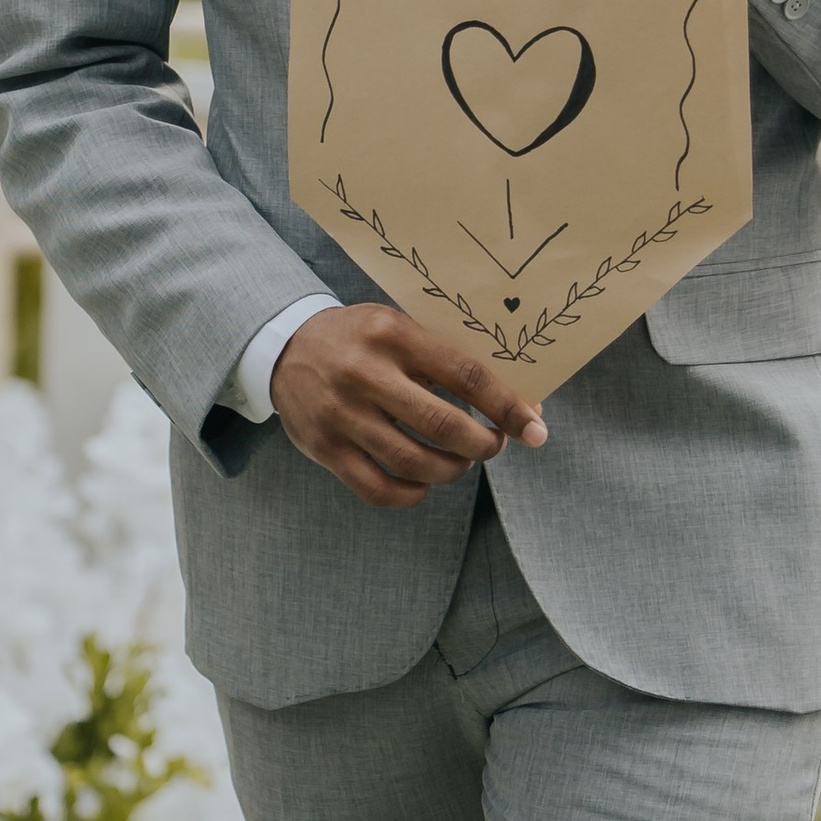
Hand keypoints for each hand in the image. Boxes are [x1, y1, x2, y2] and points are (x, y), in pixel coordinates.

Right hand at [270, 304, 546, 508]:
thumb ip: (448, 358)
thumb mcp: (400, 326)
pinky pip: (379, 490)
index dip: (508, 407)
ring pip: (415, 463)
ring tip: (459, 462)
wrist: (284, 346)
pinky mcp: (325, 448)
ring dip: (452, 470)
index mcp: (394, 335)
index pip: (466, 376)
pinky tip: (423, 484)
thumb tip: (520, 400)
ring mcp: (342, 415)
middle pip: (445, 426)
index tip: (536, 431)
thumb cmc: (360, 337)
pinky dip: (413, 494)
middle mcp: (366, 374)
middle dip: (484, 445)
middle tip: (492, 445)